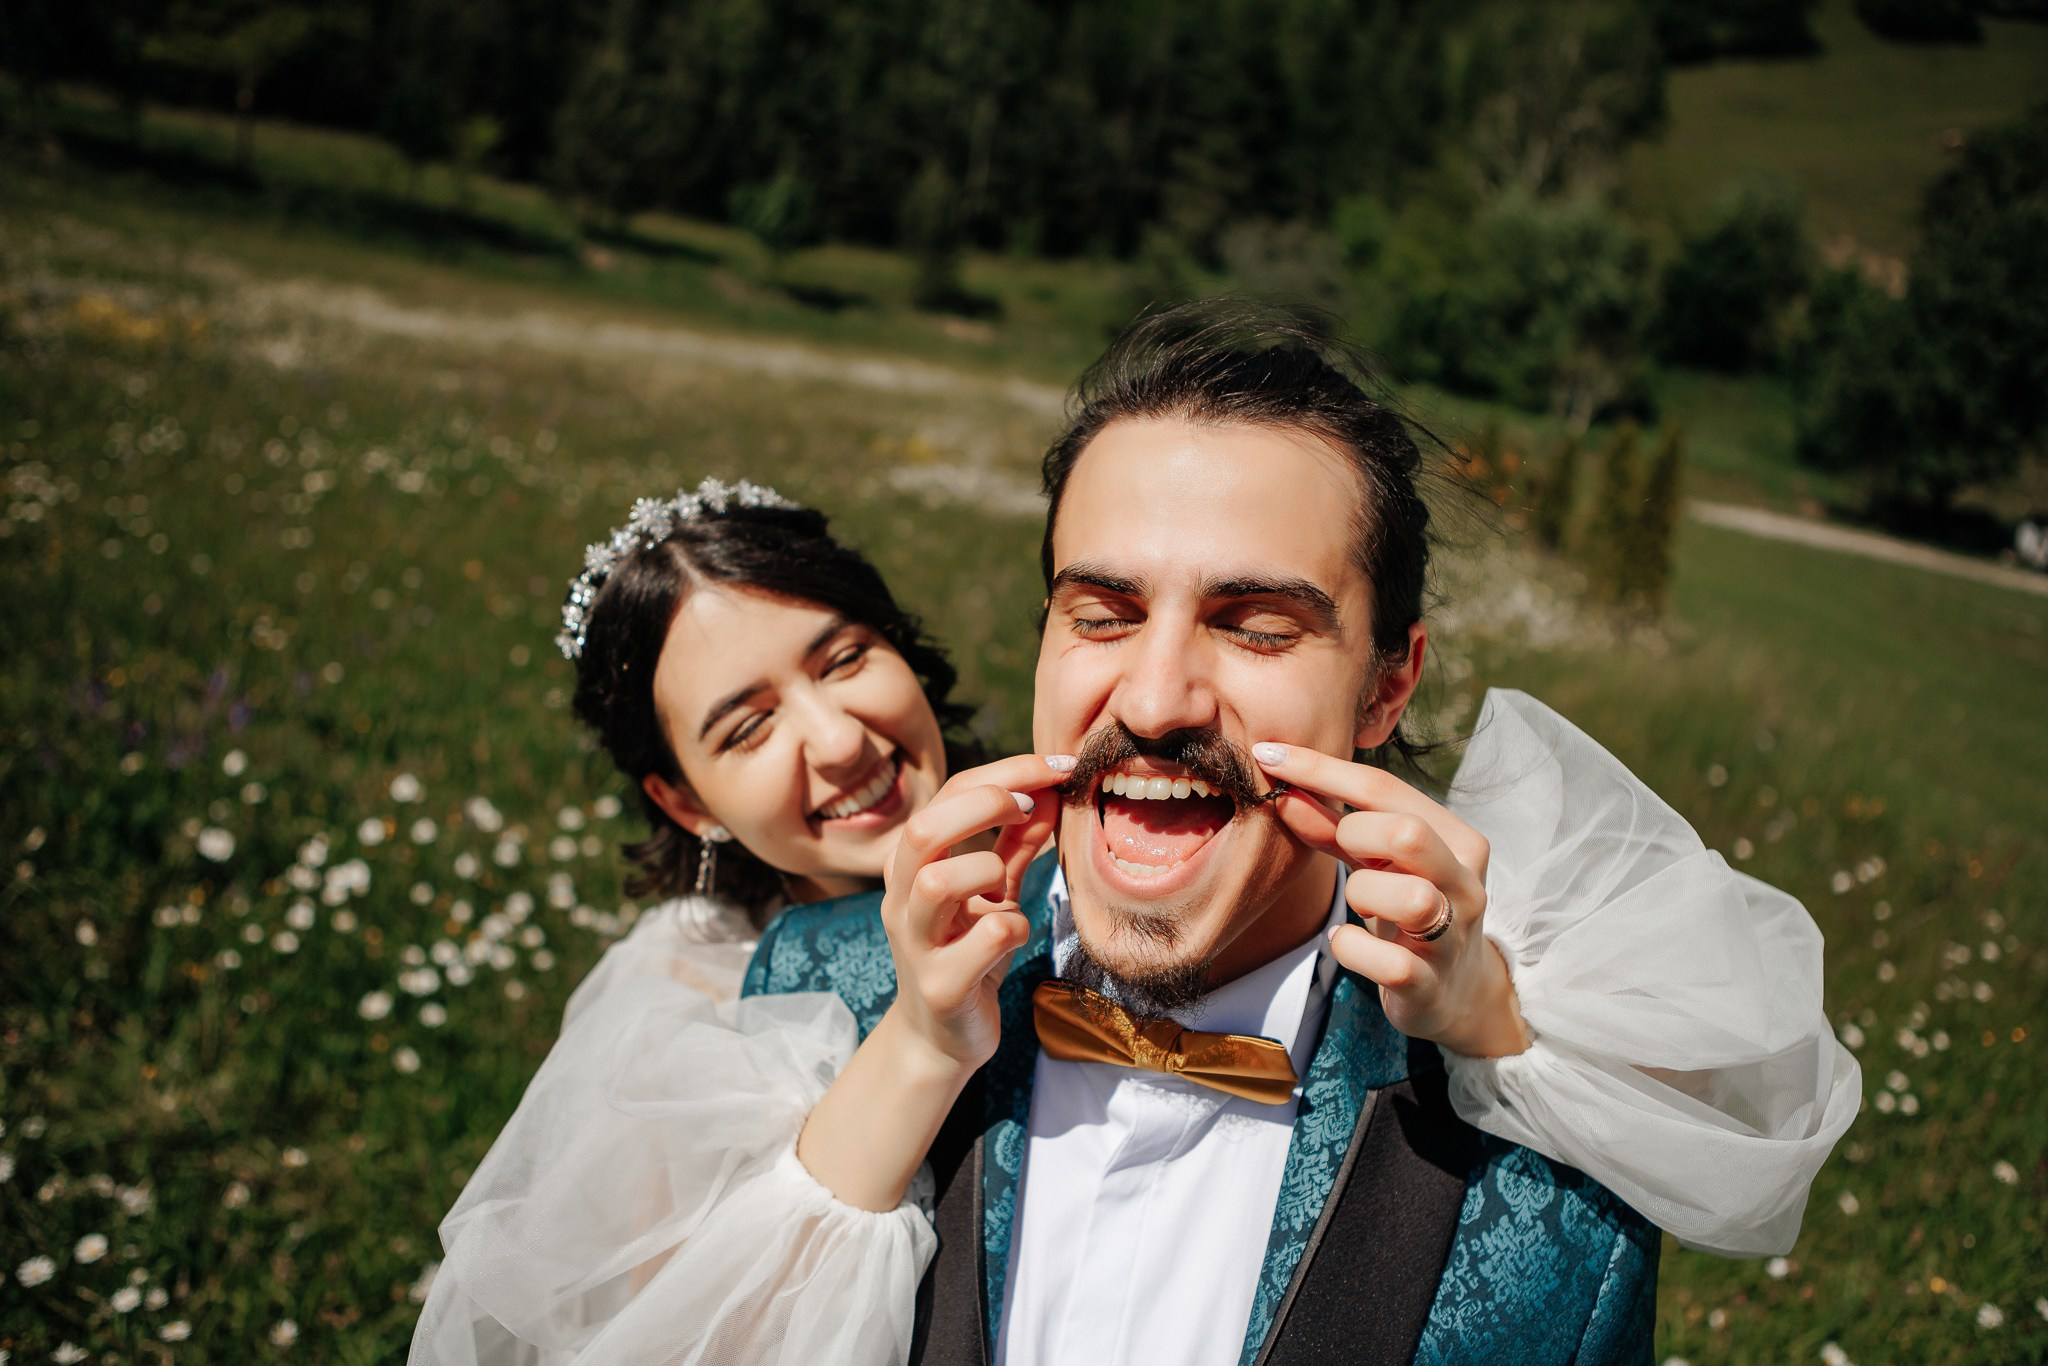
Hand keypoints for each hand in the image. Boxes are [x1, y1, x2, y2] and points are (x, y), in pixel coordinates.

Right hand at [878, 753, 1066, 1075]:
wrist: (941, 1039)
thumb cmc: (968, 953)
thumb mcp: (993, 892)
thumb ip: (1014, 844)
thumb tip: (1048, 791)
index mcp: (912, 864)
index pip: (950, 794)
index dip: (1007, 771)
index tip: (1059, 767)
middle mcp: (901, 898)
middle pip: (925, 829)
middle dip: (987, 804)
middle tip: (1032, 807)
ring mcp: (916, 943)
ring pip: (939, 884)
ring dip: (988, 871)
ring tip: (1005, 887)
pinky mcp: (940, 986)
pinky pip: (984, 939)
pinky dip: (1013, 929)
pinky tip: (1013, 938)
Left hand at [1251, 743, 1529, 1058]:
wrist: (1455, 991)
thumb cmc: (1409, 912)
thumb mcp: (1378, 864)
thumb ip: (1335, 829)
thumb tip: (1286, 791)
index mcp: (1457, 840)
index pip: (1385, 789)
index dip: (1322, 769)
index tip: (1269, 754)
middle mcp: (1465, 883)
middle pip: (1406, 833)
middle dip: (1354, 835)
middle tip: (1346, 852)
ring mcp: (1455, 936)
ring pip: (1407, 898)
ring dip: (1361, 895)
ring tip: (1359, 905)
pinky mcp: (1433, 984)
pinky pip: (1388, 962)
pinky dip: (1352, 948)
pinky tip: (1348, 943)